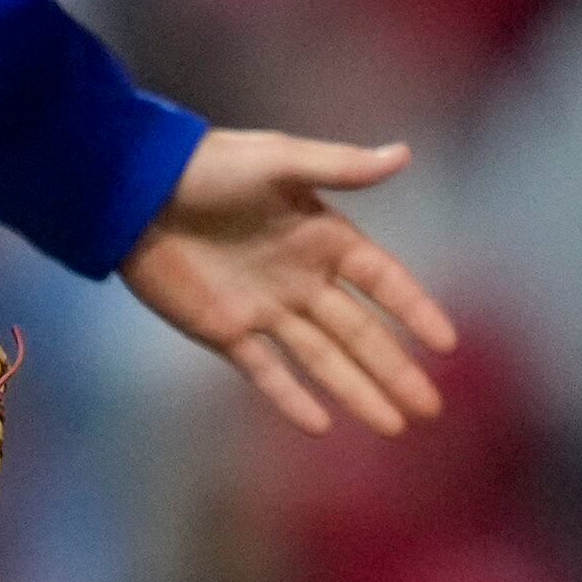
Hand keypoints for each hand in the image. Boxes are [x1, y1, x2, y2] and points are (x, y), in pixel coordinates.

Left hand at [119, 130, 459, 433]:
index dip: (414, 309)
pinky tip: (322, 426)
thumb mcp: (278, 159)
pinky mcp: (226, 330)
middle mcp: (302, 278)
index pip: (382, 280)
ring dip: (359, 392)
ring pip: (323, 360)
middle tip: (432, 408)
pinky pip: (266, 371)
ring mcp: (265, 308)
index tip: (446, 343)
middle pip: (360, 333)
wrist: (135, 190)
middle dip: (397, 370)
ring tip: (396, 426)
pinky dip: (292, 398)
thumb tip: (404, 154)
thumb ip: (339, 167)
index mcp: (322, 236)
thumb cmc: (208, 164)